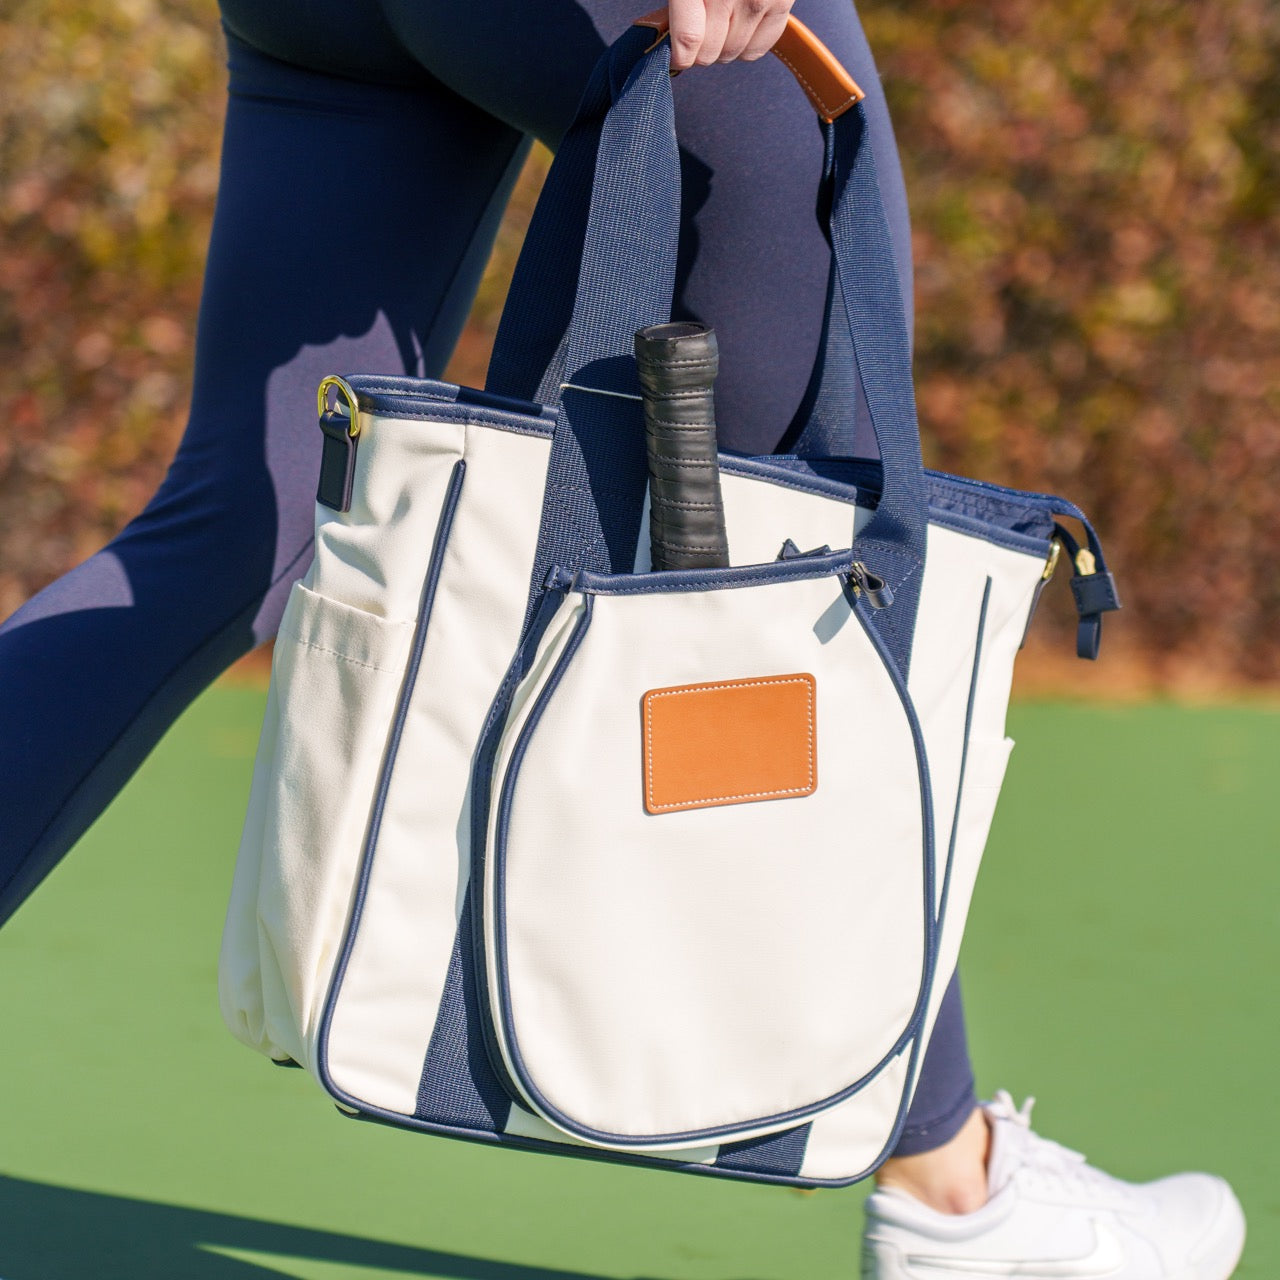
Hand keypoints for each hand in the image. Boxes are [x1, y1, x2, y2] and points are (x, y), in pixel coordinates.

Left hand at [665, 0, 794, 71]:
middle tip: (698, 32)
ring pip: (732, 53)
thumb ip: (679, 3)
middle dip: (699, 50)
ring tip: (718, 25)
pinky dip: (744, 47)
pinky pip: (757, 49)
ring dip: (721, 48)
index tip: (676, 55)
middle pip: (709, 51)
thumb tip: (671, 38)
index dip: (679, 55)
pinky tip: (737, 26)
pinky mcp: (782, 0)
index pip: (688, 38)